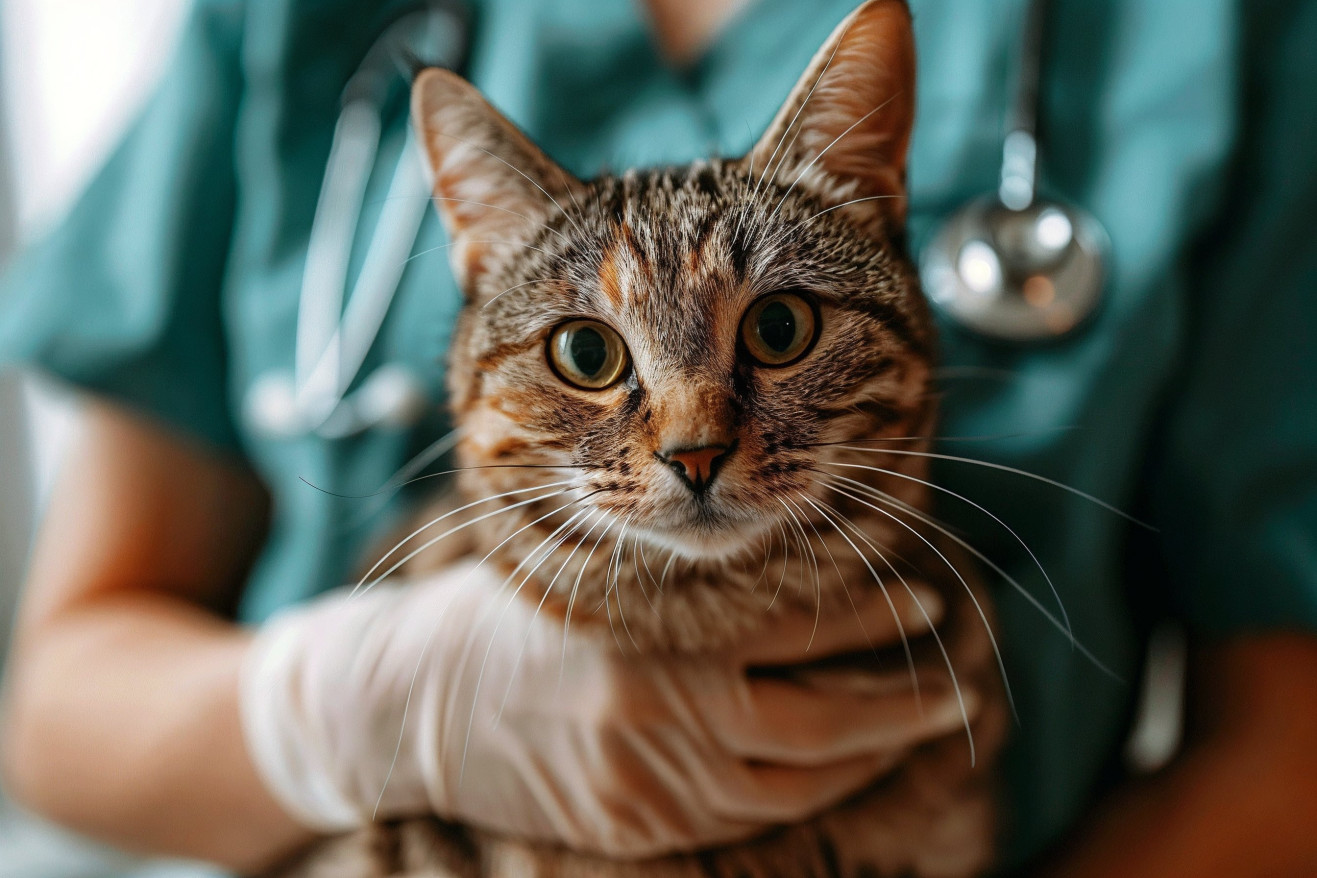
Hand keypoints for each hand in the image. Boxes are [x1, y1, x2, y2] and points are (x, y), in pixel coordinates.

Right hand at [240, 560, 973, 857]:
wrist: (416, 702)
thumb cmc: (512, 618)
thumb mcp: (597, 574)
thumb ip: (688, 580)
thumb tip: (792, 561)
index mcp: (655, 634)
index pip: (793, 624)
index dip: (870, 611)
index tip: (927, 592)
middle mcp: (662, 711)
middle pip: (820, 718)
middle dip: (901, 698)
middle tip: (958, 673)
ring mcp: (652, 780)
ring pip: (799, 779)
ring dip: (872, 750)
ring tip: (922, 719)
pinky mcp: (639, 824)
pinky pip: (751, 815)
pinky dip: (809, 787)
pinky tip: (841, 761)